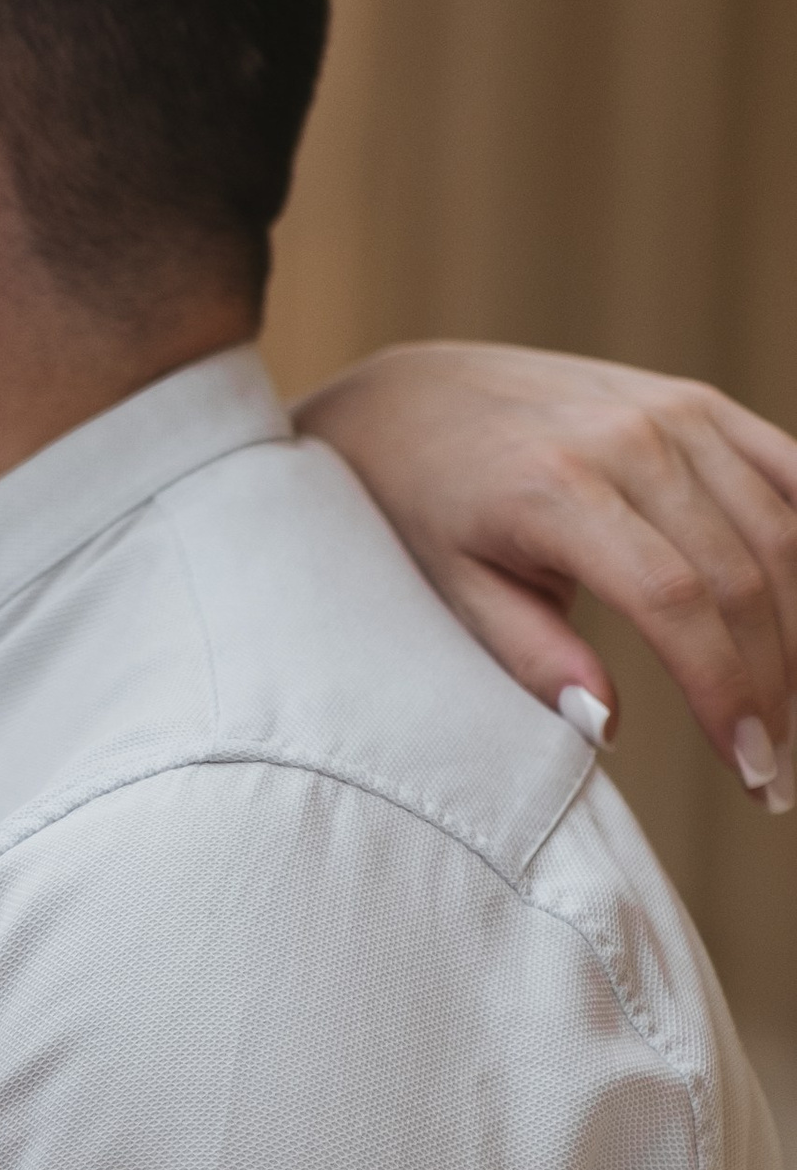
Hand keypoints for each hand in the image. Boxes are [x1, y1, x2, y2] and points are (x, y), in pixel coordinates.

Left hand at [296, 344, 796, 809]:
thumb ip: (529, 655)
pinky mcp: (699, 403)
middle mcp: (629, 439)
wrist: (412, 398)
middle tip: (777, 770)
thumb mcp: (452, 587)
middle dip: (775, 686)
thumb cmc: (424, 506)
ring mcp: (673, 412)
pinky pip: (791, 472)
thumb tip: (605, 726)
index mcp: (557, 488)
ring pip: (784, 531)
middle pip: (741, 577)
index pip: (674, 603)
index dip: (725, 692)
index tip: (750, 771)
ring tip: (794, 715)